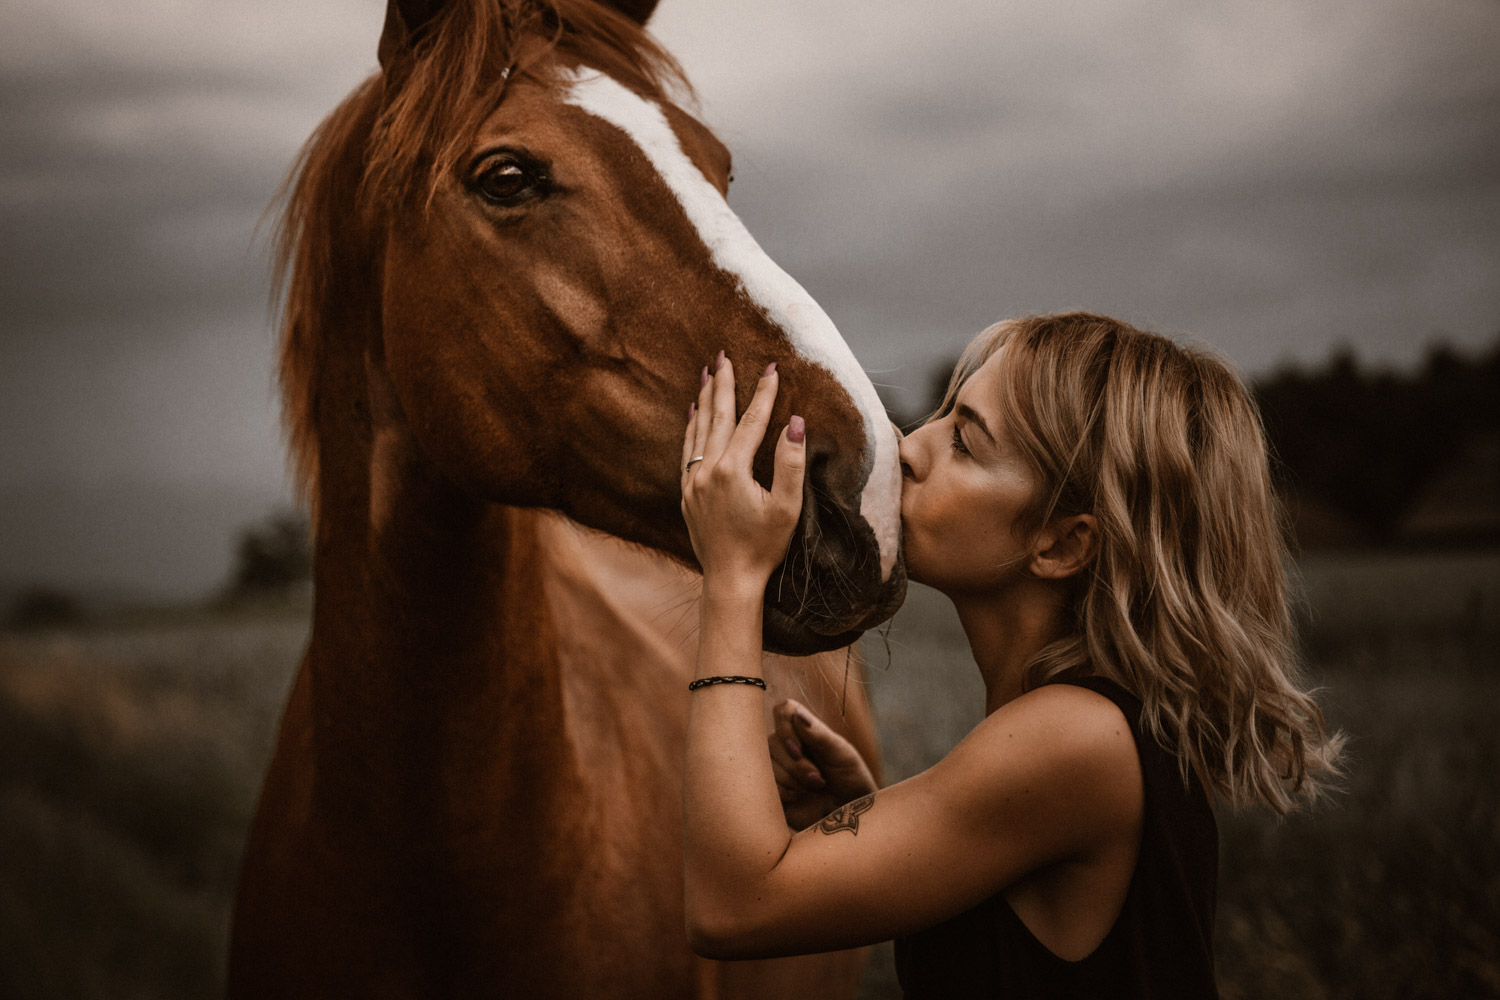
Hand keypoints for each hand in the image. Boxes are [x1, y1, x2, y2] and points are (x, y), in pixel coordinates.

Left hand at [680, 355, 805, 589]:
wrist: (730, 580)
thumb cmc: (764, 546)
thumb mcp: (787, 507)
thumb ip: (790, 463)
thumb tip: (795, 423)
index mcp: (733, 470)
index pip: (751, 421)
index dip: (763, 393)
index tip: (771, 367)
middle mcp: (707, 470)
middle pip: (718, 417)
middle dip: (723, 384)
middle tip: (723, 354)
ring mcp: (693, 481)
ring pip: (698, 429)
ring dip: (705, 399)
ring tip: (707, 373)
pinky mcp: (687, 492)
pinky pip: (687, 448)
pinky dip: (691, 426)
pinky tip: (693, 412)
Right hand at [767, 698, 878, 830]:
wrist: (852, 815)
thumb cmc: (852, 781)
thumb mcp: (843, 755)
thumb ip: (820, 735)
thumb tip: (797, 714)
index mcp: (805, 731)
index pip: (783, 711)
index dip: (786, 728)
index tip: (799, 749)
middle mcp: (787, 746)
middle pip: (772, 741)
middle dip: (796, 764)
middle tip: (818, 779)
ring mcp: (778, 768)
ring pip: (766, 764)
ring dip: (792, 779)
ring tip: (813, 788)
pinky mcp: (773, 790)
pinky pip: (765, 785)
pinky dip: (785, 792)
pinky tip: (799, 797)